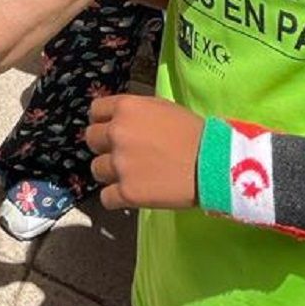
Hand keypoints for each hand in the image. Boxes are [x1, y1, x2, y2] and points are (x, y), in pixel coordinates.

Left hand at [85, 93, 202, 210]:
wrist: (213, 163)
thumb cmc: (194, 132)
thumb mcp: (162, 108)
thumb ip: (136, 113)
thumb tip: (121, 120)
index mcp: (126, 108)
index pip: (95, 111)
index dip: (103, 121)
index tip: (112, 129)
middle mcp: (116, 133)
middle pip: (91, 139)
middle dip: (104, 146)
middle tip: (124, 154)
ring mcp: (119, 164)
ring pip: (96, 169)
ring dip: (110, 173)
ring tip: (132, 175)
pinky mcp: (126, 192)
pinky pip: (105, 197)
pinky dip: (116, 198)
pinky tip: (132, 194)